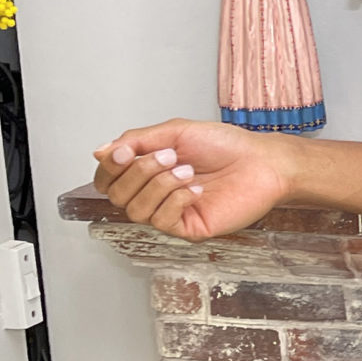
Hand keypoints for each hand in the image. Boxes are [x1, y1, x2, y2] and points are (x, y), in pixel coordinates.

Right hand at [90, 120, 293, 240]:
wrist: (261, 162)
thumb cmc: (225, 146)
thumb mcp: (174, 132)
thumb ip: (136, 141)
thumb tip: (100, 152)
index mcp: (147, 171)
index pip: (107, 180)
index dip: (110, 168)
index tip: (127, 151)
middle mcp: (155, 194)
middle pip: (116, 196)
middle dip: (140, 172)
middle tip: (170, 156)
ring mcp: (170, 213)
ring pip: (137, 210)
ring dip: (160, 184)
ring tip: (187, 170)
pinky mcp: (188, 228)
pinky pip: (162, 220)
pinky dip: (177, 199)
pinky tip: (197, 189)